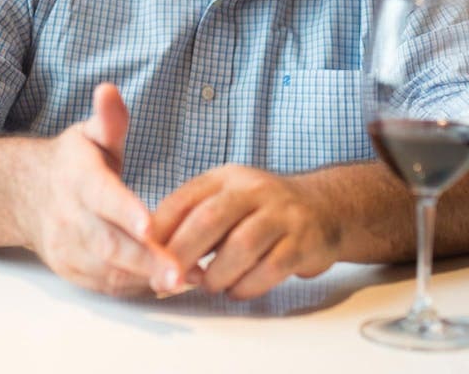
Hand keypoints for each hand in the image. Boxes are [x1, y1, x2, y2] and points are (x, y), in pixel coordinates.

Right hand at [22, 82, 182, 295]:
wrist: (28, 195)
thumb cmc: (74, 162)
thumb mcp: (90, 133)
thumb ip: (107, 118)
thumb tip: (109, 89)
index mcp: (78, 178)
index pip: (101, 195)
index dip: (124, 210)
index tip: (149, 223)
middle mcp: (70, 217)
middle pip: (108, 243)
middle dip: (145, 259)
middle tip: (181, 271)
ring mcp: (70, 249)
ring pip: (109, 270)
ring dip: (147, 278)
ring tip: (188, 279)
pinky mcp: (74, 272)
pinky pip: (107, 286)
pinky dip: (137, 288)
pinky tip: (170, 284)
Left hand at [151, 164, 340, 299]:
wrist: (323, 207)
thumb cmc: (261, 211)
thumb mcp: (227, 200)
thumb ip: (193, 220)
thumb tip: (151, 253)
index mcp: (226, 177)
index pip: (185, 199)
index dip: (160, 229)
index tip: (145, 256)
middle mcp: (253, 189)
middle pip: (210, 219)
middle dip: (183, 253)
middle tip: (169, 280)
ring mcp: (281, 213)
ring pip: (242, 245)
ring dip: (218, 274)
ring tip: (209, 284)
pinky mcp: (303, 241)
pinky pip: (271, 268)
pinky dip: (247, 286)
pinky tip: (237, 290)